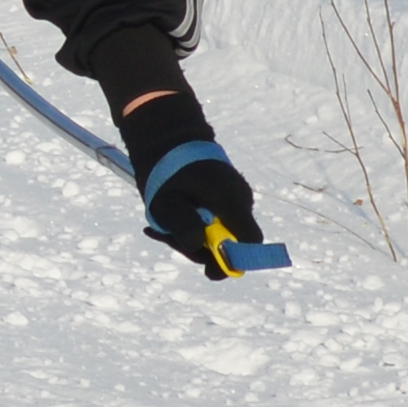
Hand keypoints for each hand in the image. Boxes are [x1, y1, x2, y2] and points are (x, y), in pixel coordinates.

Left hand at [124, 100, 272, 278]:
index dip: (234, 261)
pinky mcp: (224, 198)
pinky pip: (213, 222)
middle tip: (163, 236)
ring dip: (189, 238)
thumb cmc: (165, 169)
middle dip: (199, 250)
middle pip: (231, 243)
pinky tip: (161, 225)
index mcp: (231, 200)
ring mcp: (234, 199)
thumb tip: (196, 245)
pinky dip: (191, 227)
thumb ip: (182, 226)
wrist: (168, 137)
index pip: (251, 242)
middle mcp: (239, 200)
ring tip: (156, 228)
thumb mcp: (164, 202)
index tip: (209, 270)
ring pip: (218, 234)